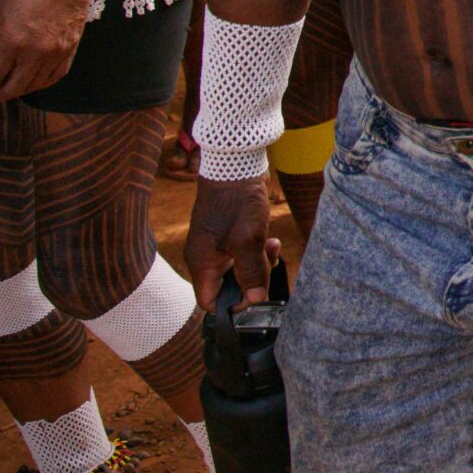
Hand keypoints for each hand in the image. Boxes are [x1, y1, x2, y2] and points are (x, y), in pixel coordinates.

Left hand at [0, 0, 90, 102]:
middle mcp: (33, 53)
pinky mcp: (68, 51)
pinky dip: (38, 84)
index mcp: (11, 42)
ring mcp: (53, 54)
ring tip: (1, 90)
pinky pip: (53, 77)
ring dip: (13, 92)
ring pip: (32, 86)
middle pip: (10, 89)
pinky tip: (28, 83)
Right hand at [186, 175, 278, 309]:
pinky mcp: (230, 235)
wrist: (236, 166)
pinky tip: (271, 240)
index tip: (256, 294)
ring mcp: (217, 245)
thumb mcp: (247, 240)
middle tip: (268, 265)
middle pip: (228, 287)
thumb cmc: (236, 202)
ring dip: (258, 265)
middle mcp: (205, 257)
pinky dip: (258, 252)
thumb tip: (255, 299)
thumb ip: (251, 272)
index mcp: (201, 263)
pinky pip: (244, 254)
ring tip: (271, 247)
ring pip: (239, 270)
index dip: (233, 305)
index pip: (210, 301)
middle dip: (251, 281)